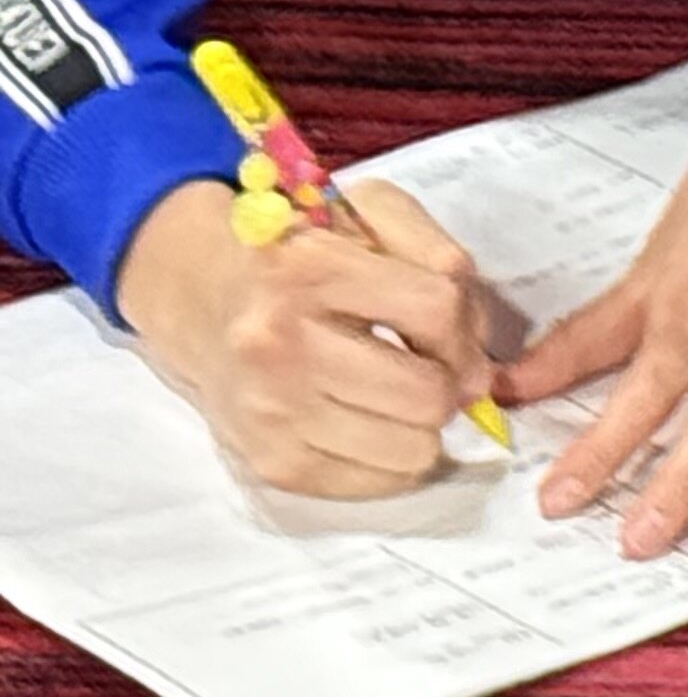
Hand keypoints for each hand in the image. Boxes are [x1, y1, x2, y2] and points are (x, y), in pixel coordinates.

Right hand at [117, 174, 494, 496]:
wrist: (200, 293)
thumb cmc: (304, 252)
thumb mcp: (372, 213)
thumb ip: (442, 258)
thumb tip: (478, 358)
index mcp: (311, 267)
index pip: (438, 308)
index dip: (467, 328)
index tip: (454, 335)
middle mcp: (281, 342)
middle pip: (428, 393)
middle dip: (448, 383)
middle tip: (429, 369)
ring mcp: (270, 408)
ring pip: (412, 449)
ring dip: (423, 425)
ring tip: (396, 394)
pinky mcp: (268, 461)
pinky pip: (376, 483)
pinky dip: (391, 458)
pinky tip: (369, 422)